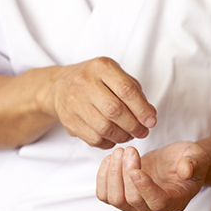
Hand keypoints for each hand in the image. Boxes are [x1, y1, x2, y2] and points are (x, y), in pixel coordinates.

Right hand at [42, 57, 156, 148]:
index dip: (142, 109)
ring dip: (122, 136)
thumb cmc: (95, 80)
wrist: (59, 86)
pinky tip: (114, 138)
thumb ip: (134, 93)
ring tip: (130, 135)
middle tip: (143, 132)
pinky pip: (93, 139)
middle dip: (133, 126)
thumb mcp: (115, 76)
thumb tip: (150, 115)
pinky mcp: (69, 121)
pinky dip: (109, 142)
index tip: (151, 121)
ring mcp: (74, 102)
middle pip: (114, 111)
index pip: (126, 90)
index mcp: (101, 67)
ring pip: (104, 128)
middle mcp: (85, 83)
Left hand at [96, 142, 209, 210]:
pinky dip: (103, 177)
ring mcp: (136, 206)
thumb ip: (194, 162)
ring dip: (113, 174)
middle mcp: (155, 210)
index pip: (157, 202)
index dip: (145, 188)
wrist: (176, 161)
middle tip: (128, 149)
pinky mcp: (122, 198)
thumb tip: (185, 169)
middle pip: (133, 200)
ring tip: (119, 152)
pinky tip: (110, 159)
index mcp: (176, 201)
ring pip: (116, 199)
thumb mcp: (197, 156)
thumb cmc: (188, 159)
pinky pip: (105, 195)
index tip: (135, 169)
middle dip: (126, 172)